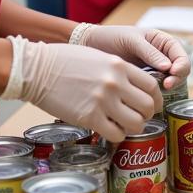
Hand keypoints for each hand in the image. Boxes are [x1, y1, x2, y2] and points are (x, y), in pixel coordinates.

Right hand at [7, 38, 163, 141]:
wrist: (36, 69)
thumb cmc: (63, 61)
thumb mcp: (98, 57)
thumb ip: (117, 70)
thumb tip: (131, 85)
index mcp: (119, 66)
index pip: (152, 85)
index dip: (156, 98)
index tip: (152, 104)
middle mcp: (115, 83)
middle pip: (148, 105)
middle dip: (147, 115)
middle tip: (140, 117)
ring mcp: (103, 101)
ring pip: (136, 123)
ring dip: (134, 127)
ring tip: (125, 126)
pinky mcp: (89, 117)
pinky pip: (115, 134)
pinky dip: (117, 136)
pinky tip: (110, 131)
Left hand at [76, 24, 190, 88]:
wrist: (93, 46)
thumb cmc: (113, 37)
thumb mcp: (131, 40)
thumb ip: (149, 52)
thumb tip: (167, 67)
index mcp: (164, 43)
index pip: (181, 56)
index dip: (181, 66)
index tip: (172, 73)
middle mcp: (163, 58)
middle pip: (179, 72)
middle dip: (176, 79)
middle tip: (166, 86)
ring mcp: (154, 71)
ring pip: (169, 83)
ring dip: (166, 88)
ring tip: (156, 91)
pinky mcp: (143, 83)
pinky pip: (154, 90)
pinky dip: (154, 94)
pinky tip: (146, 96)